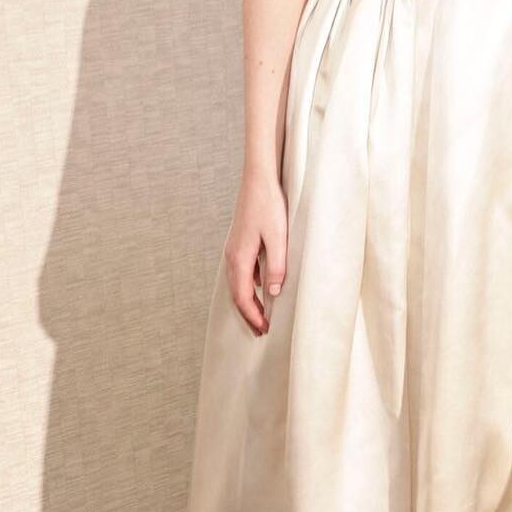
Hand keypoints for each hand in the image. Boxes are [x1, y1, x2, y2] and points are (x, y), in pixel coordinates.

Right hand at [224, 170, 288, 334]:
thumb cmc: (269, 206)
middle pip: (237, 294)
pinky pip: (242, 272)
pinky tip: (262, 287)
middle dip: (248, 314)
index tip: (264, 330)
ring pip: (238, 284)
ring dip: (248, 301)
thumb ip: (276, 265)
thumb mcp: (278, 237)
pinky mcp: (240, 243)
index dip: (253, 316)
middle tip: (261, 331)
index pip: (243, 297)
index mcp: (240, 258)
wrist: (257, 180)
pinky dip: (249, 286)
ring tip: (261, 315)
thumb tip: (274, 293)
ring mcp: (234, 249)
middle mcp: (232, 256)